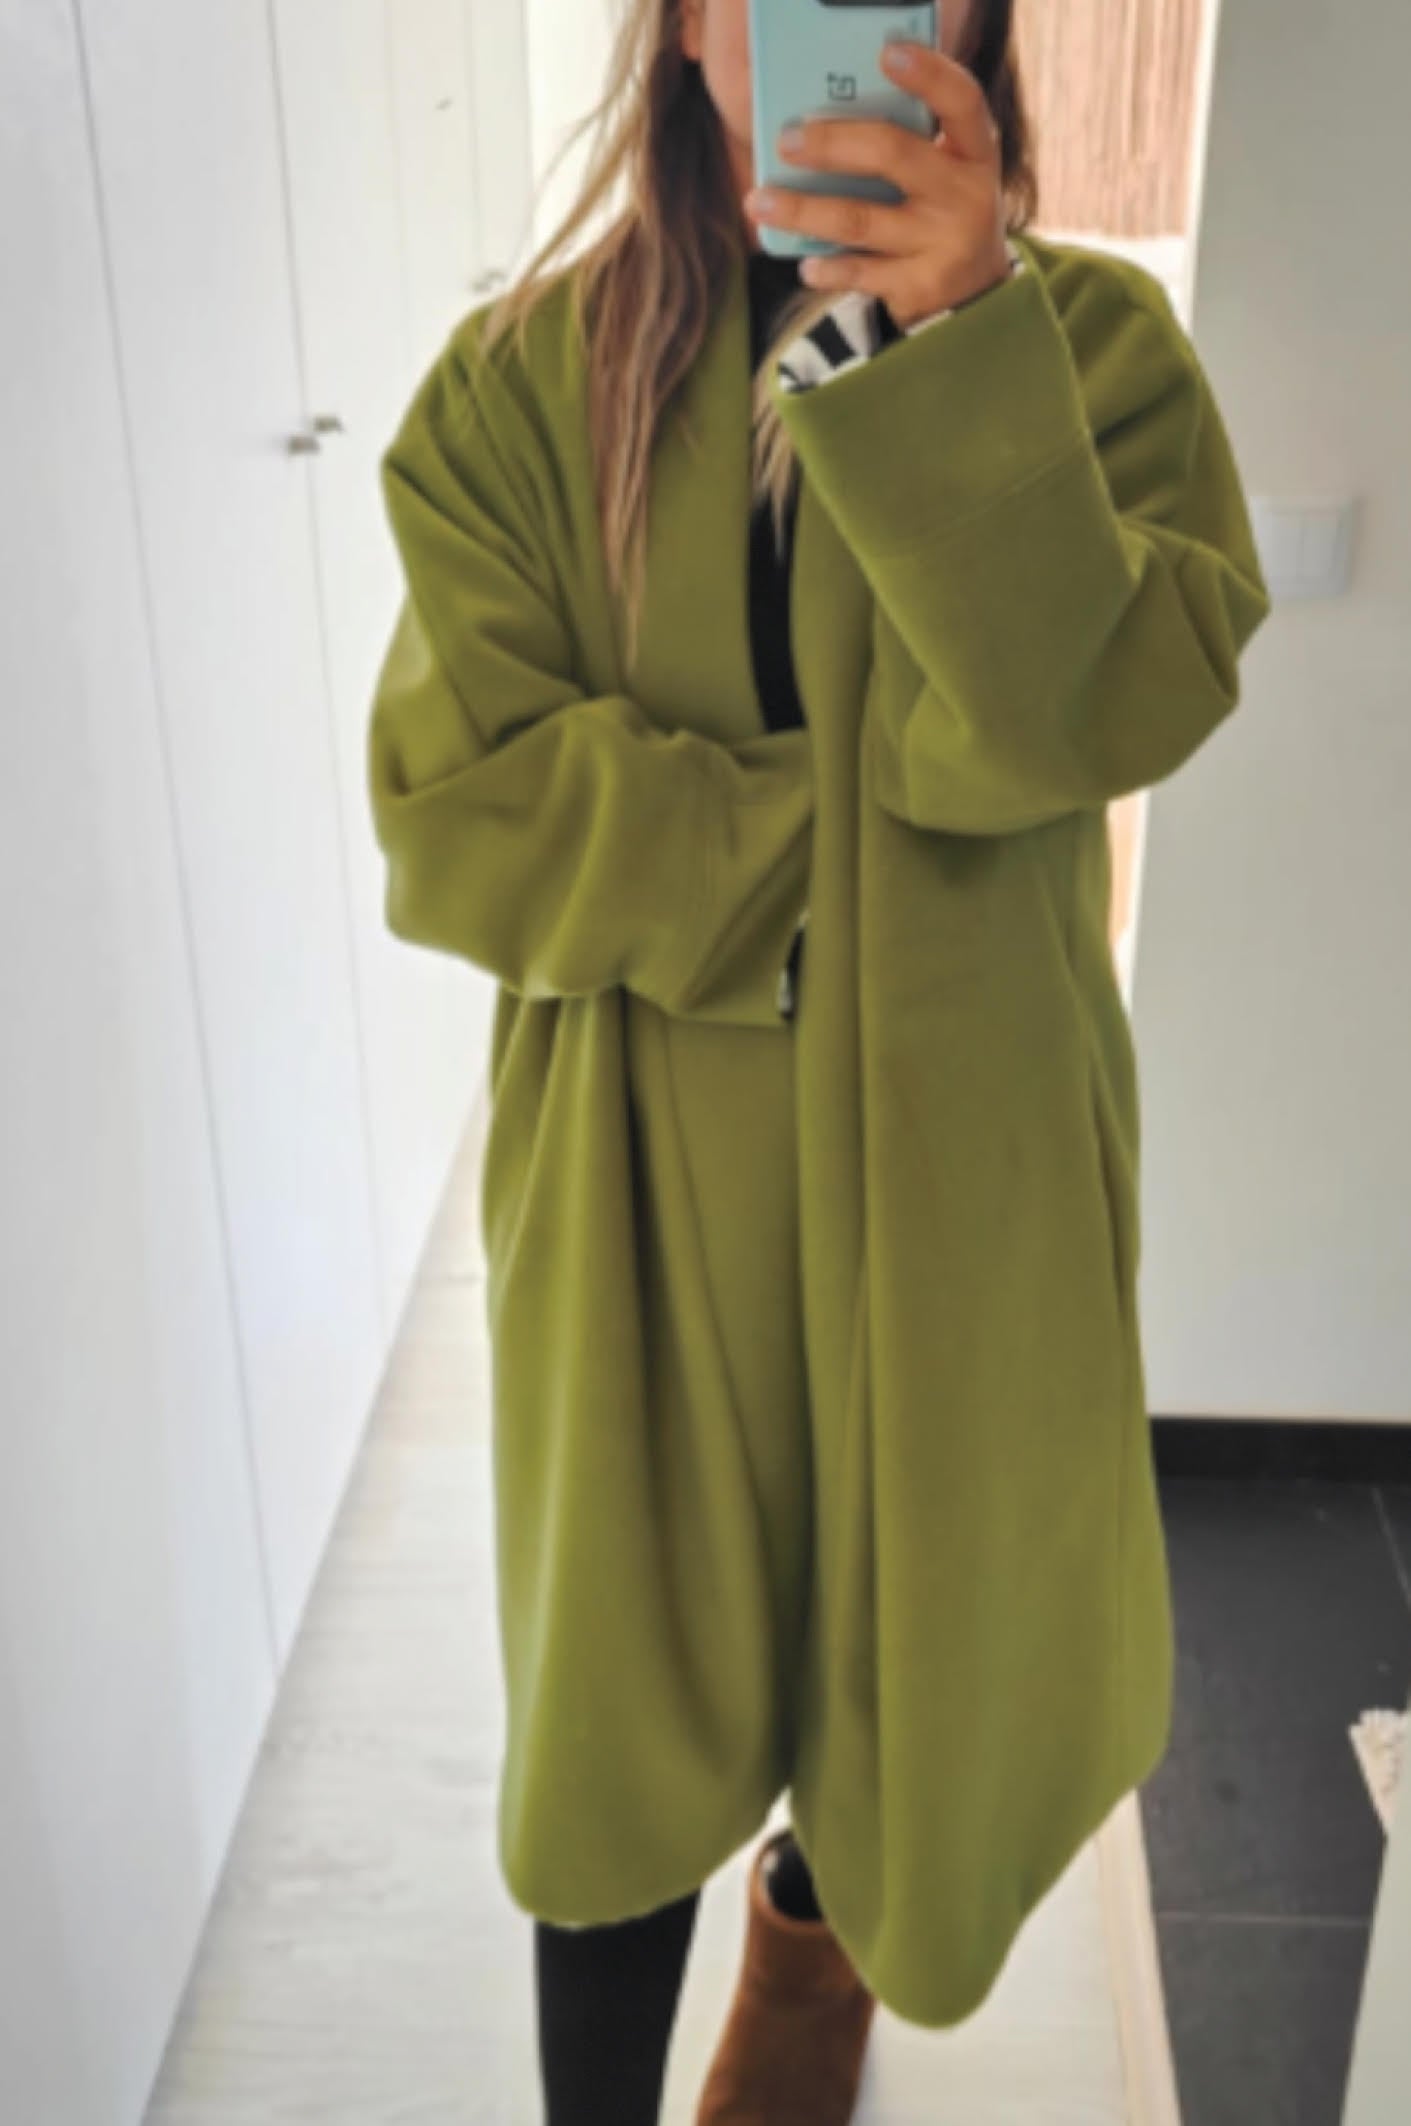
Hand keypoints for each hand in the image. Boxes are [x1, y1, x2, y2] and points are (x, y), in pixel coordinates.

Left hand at [742, 40, 1011, 328]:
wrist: (975, 292)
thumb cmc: (942, 212)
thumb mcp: (943, 172)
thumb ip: (904, 144)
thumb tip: (821, 124)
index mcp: (975, 151)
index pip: (962, 100)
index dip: (929, 74)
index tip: (886, 53)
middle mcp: (966, 195)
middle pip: (892, 154)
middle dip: (831, 144)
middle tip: (786, 141)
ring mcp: (944, 244)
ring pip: (859, 219)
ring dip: (803, 210)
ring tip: (760, 201)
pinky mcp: (920, 287)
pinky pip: (859, 272)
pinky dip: (826, 267)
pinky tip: (805, 262)